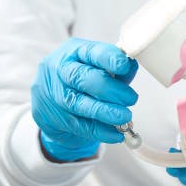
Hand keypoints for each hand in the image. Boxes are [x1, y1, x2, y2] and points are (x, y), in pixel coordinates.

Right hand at [31, 37, 138, 161]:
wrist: (53, 102)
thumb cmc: (84, 80)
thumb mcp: (100, 68)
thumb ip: (117, 68)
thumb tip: (132, 66)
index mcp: (74, 52)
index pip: (91, 52)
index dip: (109, 58)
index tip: (125, 65)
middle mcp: (61, 71)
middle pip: (82, 78)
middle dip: (110, 89)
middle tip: (131, 98)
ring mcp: (56, 95)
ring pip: (80, 104)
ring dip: (106, 112)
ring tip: (125, 117)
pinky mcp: (56, 118)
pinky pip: (81, 126)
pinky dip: (101, 131)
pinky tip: (116, 133)